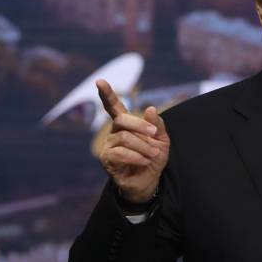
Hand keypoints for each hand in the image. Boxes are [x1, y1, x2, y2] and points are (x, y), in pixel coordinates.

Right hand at [96, 79, 169, 202]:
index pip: (114, 106)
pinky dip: (137, 156)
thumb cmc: (154, 157)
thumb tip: (150, 108)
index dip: (107, 94)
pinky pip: (120, 153)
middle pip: (122, 120)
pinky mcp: (107, 160)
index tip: (100, 81)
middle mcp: (114, 132)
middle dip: (140, 125)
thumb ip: (158, 124)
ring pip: (124, 138)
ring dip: (143, 146)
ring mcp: (108, 146)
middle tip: (154, 133)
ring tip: (153, 154)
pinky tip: (144, 161)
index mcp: (126, 124)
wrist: (151, 180)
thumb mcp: (162, 139)